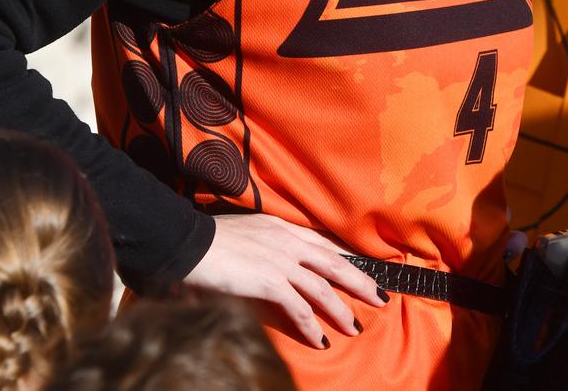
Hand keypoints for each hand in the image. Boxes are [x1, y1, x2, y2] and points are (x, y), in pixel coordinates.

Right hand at [186, 213, 385, 346]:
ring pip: (323, 289)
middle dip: (361, 282)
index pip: (324, 245)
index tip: (365, 271)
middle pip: (335, 264)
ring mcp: (280, 261)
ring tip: (355, 327)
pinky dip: (313, 326)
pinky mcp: (269, 281)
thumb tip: (276, 265)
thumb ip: (267, 245)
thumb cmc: (209, 240)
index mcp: (282, 228)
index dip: (347, 259)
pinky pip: (299, 308)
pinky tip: (321, 340)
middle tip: (380, 298)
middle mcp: (287, 242)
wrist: (187, 242)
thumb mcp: (247, 234)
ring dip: (341, 311)